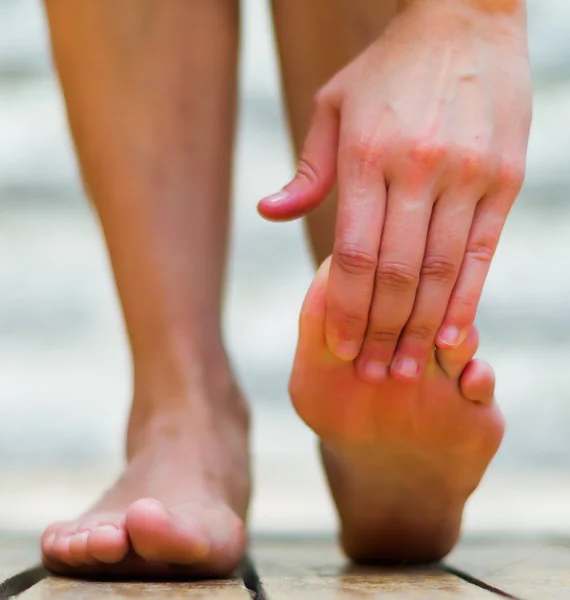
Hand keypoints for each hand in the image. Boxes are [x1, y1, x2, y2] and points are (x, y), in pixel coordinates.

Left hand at [258, 0, 530, 381]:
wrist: (465, 17)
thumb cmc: (388, 71)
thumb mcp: (333, 106)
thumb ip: (307, 170)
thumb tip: (269, 213)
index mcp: (367, 155)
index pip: (354, 254)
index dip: (346, 308)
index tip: (339, 347)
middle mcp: (418, 168)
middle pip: (397, 273)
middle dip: (381, 331)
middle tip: (370, 373)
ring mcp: (467, 175)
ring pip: (441, 271)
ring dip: (421, 329)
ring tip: (405, 369)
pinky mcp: (503, 179)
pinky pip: (483, 252)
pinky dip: (466, 299)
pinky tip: (452, 335)